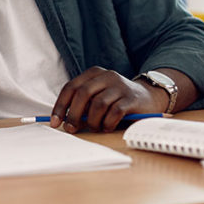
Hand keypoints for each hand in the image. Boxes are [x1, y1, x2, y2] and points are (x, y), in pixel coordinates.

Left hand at [50, 66, 165, 132]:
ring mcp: (120, 86)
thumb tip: (64, 121)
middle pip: (83, 94)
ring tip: (95, 128)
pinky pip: (115, 112)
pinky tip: (107, 127)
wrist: (148, 98)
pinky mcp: (132, 98)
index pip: (70, 87)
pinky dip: (107, 123)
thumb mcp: (98, 97)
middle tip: (71, 129)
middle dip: (74, 114)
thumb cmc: (117, 100)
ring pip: (98, 104)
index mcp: (94, 74)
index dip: (61, 106)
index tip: (55, 122)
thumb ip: (83, 105)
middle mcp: (107, 76)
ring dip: (92, 121)